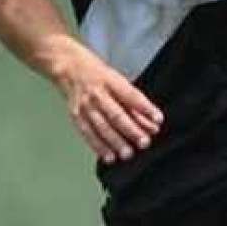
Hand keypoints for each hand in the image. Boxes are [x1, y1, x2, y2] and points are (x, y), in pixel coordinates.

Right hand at [54, 49, 163, 163]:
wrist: (69, 69)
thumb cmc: (98, 75)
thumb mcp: (119, 82)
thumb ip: (136, 104)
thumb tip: (153, 123)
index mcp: (110, 81)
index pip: (131, 95)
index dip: (145, 108)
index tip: (158, 119)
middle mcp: (97, 94)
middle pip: (116, 114)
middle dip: (131, 130)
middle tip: (144, 142)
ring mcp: (85, 106)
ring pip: (102, 127)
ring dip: (116, 142)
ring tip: (128, 153)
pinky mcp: (77, 117)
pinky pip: (89, 134)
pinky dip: (99, 147)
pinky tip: (109, 156)